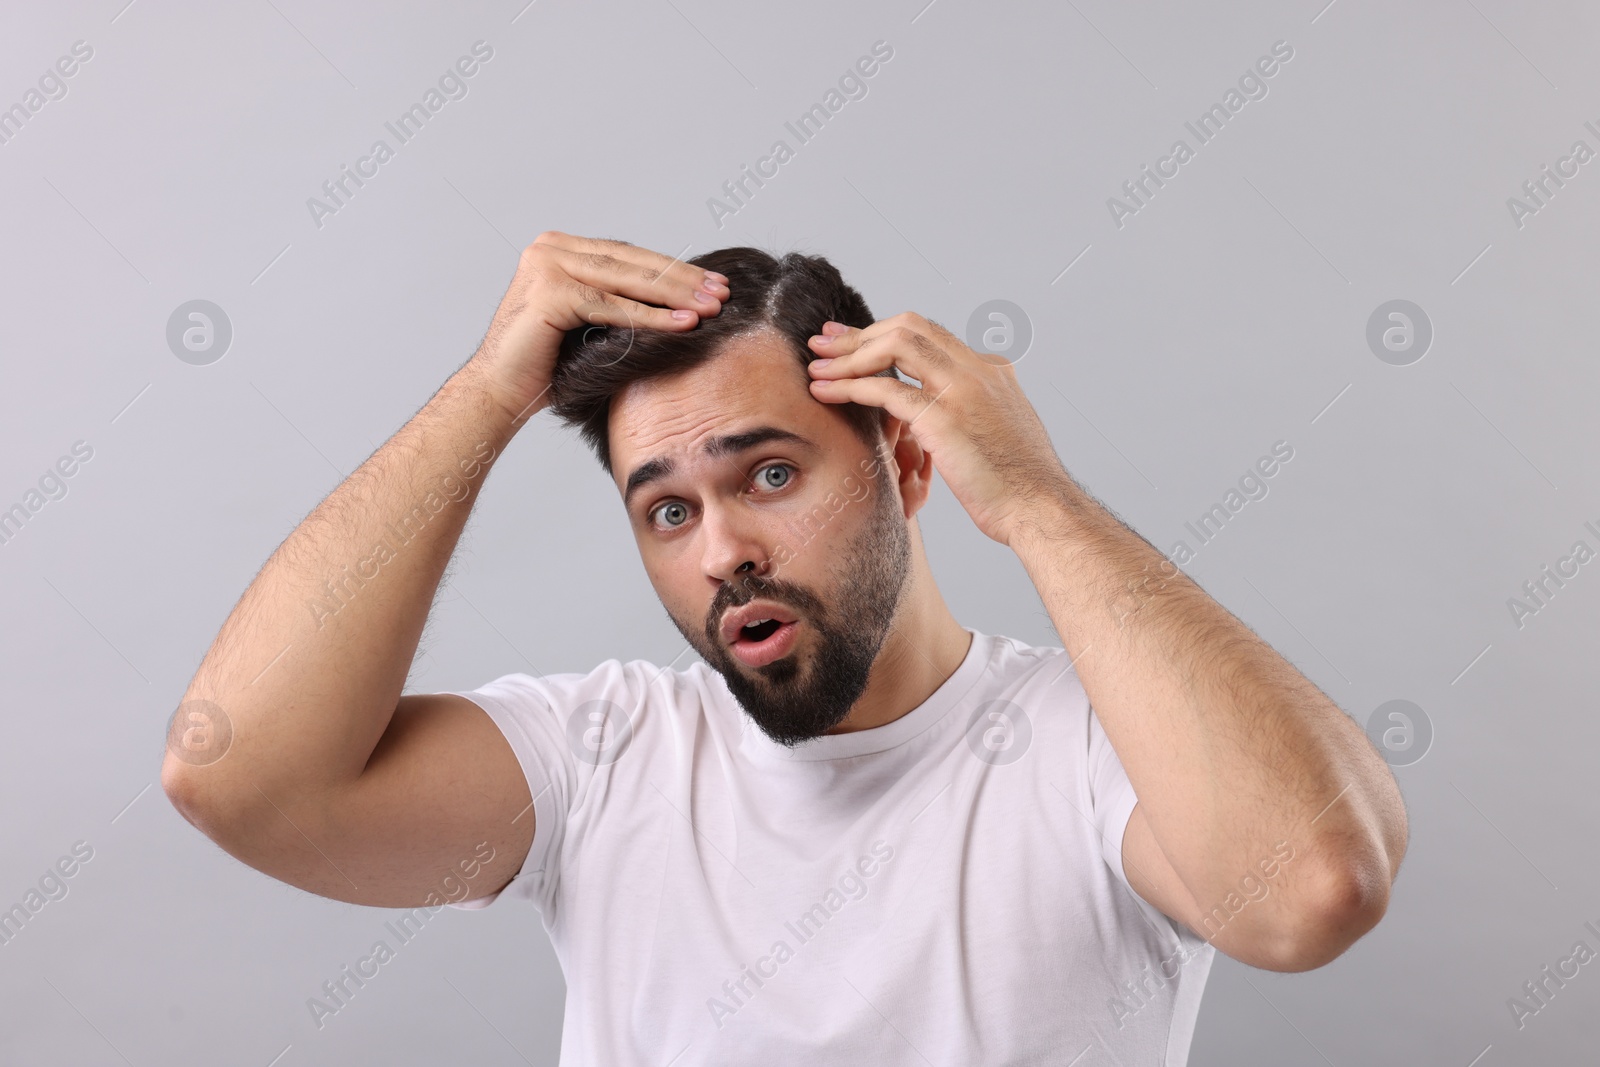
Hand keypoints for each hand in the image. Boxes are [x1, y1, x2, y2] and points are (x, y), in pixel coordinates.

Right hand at [467, 231, 729, 423]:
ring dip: (674, 295)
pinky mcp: (549, 291)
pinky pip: (611, 306)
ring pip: (625, 280)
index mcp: (560, 249)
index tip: (713, 282)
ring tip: (711, 308)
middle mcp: (550, 248)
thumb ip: (619, 300)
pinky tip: (683, 324)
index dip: (673, 269)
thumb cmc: (546, 366)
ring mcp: (547, 265)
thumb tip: (682, 297)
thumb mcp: (590, 322)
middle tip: (721, 292)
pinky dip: (650, 317)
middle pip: (631, 262)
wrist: (500, 393)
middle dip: (681, 278)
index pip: (628, 255)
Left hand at [805, 312, 1074, 546]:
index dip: (885, 333)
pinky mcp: (944, 418)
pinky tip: (824, 392)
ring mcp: (962, 389)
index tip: (852, 340)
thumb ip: (975, 416)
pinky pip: (885, 389)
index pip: (930, 334)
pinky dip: (849, 386)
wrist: (1042, 509)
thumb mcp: (1000, 436)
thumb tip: (948, 421)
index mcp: (991, 371)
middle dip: (860, 333)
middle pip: (908, 328)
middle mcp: (977, 370)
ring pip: (894, 347)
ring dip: (848, 355)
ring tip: (815, 366)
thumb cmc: (1020, 487)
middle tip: (823, 343)